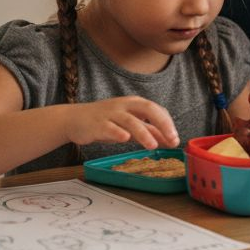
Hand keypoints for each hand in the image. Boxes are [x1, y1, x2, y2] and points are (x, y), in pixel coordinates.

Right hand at [63, 96, 178, 148]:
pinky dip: (117, 132)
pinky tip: (125, 138)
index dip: (168, 123)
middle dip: (162, 123)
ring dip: (143, 132)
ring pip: (130, 120)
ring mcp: (110, 114)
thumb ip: (148, 131)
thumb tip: (170, 140)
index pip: (156, 110)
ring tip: (152, 146)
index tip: (175, 139)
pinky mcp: (97, 124)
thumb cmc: (105, 122)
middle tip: (172, 138)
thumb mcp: (129, 124)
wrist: (74, 119)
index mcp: (134, 103)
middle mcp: (124, 105)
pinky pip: (109, 127)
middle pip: (147, 109)